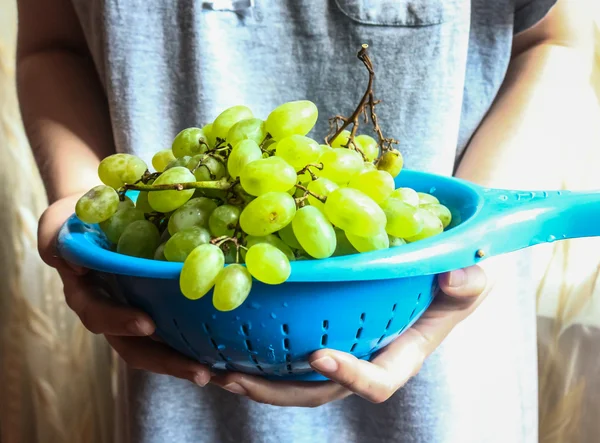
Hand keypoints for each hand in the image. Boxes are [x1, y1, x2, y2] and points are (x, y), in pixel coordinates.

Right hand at [38, 194, 210, 385]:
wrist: (98, 214)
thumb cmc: (77, 219)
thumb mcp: (58, 226)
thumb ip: (55, 243)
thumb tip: (73, 265)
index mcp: (88, 296)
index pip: (99, 315)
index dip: (120, 321)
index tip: (146, 324)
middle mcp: (114, 313)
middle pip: (138, 347)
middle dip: (169, 362)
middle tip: (201, 373)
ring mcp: (140, 312)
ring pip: (164, 347)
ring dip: (192, 362)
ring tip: (226, 372)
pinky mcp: (163, 306)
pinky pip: (181, 330)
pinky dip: (204, 344)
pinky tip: (232, 353)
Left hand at [210, 264, 490, 405]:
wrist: (434, 272)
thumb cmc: (452, 279)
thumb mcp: (470, 276)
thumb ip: (468, 281)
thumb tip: (455, 275)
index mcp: (400, 356)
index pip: (378, 383)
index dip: (350, 377)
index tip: (318, 355)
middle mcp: (364, 361)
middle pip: (318, 392)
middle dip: (275, 392)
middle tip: (232, 378)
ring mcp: (341, 350)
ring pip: (293, 380)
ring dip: (252, 379)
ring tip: (209, 368)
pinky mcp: (321, 333)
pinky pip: (284, 352)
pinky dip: (253, 351)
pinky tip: (218, 337)